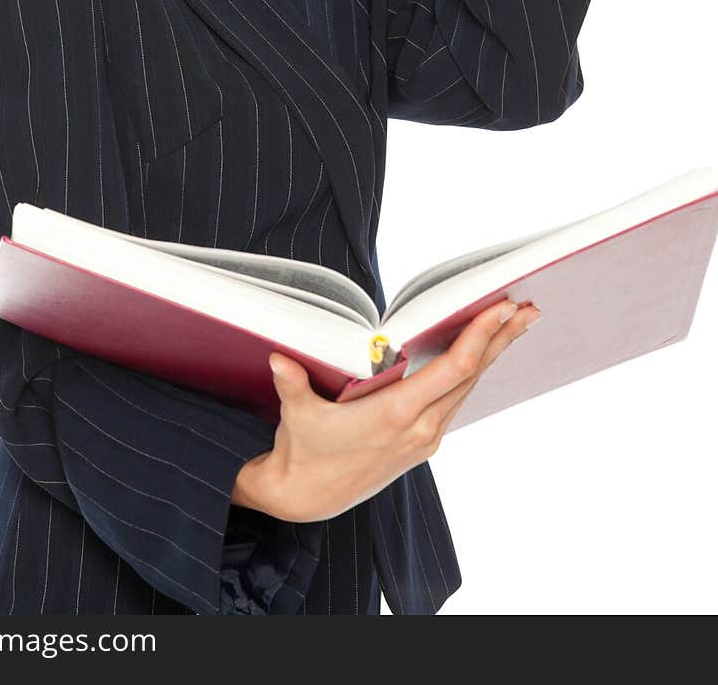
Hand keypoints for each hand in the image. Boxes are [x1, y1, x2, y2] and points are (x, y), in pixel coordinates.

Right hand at [233, 298, 540, 522]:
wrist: (305, 499)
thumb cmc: (303, 451)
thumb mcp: (297, 415)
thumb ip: (292, 384)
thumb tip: (279, 358)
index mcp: (396, 414)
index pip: (454, 368)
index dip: (481, 336)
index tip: (502, 309)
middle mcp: (419, 428)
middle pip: (472, 375)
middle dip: (501, 339)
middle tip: (528, 307)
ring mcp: (424, 438)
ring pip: (467, 389)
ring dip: (491, 355)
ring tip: (514, 325)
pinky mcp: (420, 444)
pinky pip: (454, 401)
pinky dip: (470, 374)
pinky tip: (479, 356)